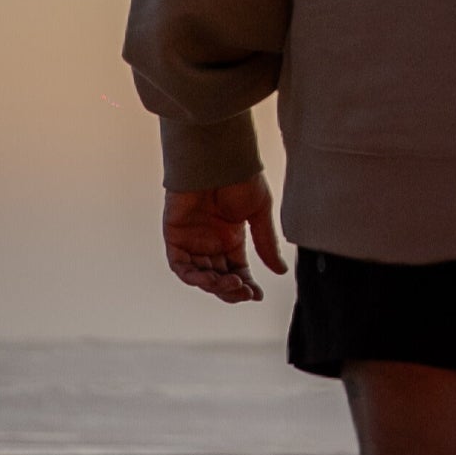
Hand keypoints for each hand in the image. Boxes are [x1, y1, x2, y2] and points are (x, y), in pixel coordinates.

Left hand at [162, 173, 289, 302]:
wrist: (217, 159)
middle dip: (231, 289)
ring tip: (229, 285)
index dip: (246, 286)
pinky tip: (209, 279)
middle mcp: (211, 242)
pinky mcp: (175, 236)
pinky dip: (192, 275)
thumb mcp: (259, 213)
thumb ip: (265, 243)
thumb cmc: (240, 179)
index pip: (237, 270)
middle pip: (219, 277)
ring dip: (214, 285)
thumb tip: (280, 271)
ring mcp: (192, 240)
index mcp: (231, 237)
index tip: (257, 295)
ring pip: (200, 275)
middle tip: (243, 292)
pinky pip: (180, 265)